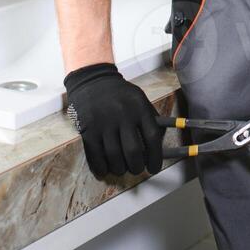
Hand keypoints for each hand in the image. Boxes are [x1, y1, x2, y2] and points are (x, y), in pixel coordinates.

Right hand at [63, 62, 164, 177]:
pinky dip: (101, 167)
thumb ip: (151, 119)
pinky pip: (95, 155)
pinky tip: (105, 169)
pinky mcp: (89, 129)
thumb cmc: (120, 94)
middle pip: (133, 151)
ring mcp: (104, 123)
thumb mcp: (139, 99)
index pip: (152, 137)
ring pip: (114, 156)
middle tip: (137, 169)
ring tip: (122, 169)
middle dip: (137, 166)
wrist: (92, 80)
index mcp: (139, 108)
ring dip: (119, 169)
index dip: (156, 157)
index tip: (154, 168)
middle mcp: (123, 115)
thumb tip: (160, 145)